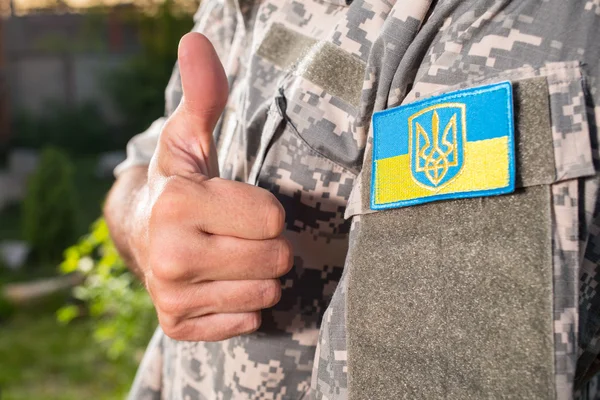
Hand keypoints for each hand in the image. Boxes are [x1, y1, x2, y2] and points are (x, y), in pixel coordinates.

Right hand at [130, 33, 291, 341]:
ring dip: (259, 274)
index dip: (265, 209)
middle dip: (269, 243)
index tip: (240, 204)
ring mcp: (173, 296)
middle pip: (276, 259)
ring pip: (266, 293)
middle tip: (240, 233)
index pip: (274, 219)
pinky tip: (220, 283)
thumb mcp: (190, 137)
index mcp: (179, 204)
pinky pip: (248, 321)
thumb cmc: (181, 183)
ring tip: (231, 256)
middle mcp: (171, 255)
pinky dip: (243, 303)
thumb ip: (205, 94)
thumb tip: (197, 40)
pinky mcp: (179, 326)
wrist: (144, 233)